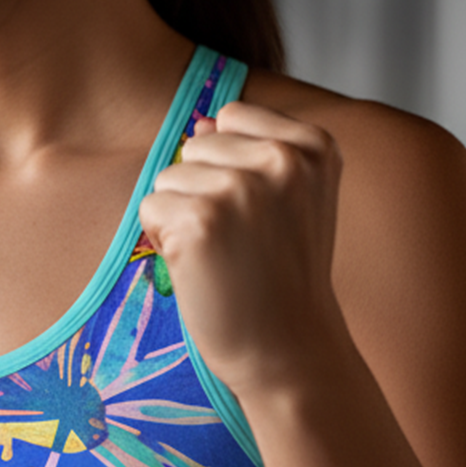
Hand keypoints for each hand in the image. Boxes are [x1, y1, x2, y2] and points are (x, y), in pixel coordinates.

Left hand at [138, 100, 345, 400]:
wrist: (288, 349)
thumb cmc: (282, 277)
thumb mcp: (291, 201)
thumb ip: (250, 153)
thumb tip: (200, 123)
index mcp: (314, 146)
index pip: (232, 117)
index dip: (228, 165)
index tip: (259, 214)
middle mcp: (282, 159)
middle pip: (195, 144)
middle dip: (202, 190)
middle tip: (239, 241)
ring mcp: (241, 189)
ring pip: (169, 176)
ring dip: (181, 216)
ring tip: (222, 255)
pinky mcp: (201, 221)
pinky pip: (151, 208)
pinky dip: (163, 241)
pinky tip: (202, 269)